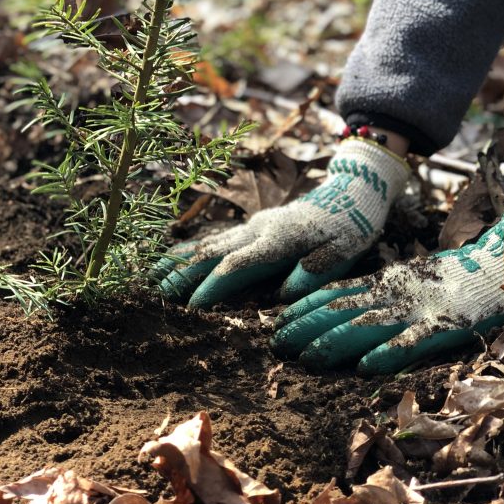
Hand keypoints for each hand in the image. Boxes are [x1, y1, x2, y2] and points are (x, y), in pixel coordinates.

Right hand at [151, 139, 409, 307]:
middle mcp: (258, 230)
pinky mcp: (252, 227)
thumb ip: (312, 273)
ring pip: (209, 244)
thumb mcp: (341, 253)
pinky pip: (217, 239)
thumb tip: (282, 296)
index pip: (237, 265)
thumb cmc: (349, 230)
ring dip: (180, 261)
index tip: (192, 307)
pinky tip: (174, 260)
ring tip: (152, 277)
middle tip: (156, 294)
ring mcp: (253, 226)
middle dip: (183, 274)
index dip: (212, 287)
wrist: (351, 195)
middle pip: (213, 252)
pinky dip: (192, 250)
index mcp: (278, 240)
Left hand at [269, 195, 503, 374]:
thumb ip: (376, 293)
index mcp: (386, 282)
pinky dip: (388, 354)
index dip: (305, 307)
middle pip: (343, 308)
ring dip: (335, 341)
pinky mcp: (446, 327)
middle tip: (276, 342)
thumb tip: (335, 310)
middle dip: (307, 325)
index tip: (277, 320)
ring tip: (307, 357)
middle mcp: (396, 294)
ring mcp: (419, 310)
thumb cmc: (450, 279)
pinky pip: (413, 343)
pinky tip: (365, 367)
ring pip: (369, 325)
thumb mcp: (405, 280)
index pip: (336, 292)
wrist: (501, 267)